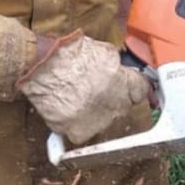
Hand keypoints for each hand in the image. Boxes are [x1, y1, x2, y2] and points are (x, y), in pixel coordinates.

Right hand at [19, 31, 153, 146]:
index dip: (131, 86)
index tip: (124, 85)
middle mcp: (117, 106)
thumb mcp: (104, 51)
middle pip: (121, 107)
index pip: (141, 91)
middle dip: (111, 99)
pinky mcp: (78, 133)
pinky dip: (73, 124)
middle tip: (91, 88)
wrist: (43, 66)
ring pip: (101, 122)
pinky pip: (80, 132)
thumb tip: (120, 71)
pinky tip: (65, 108)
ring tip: (75, 96)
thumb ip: (117, 66)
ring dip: (92, 113)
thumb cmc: (69, 54)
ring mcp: (98, 122)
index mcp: (126, 84)